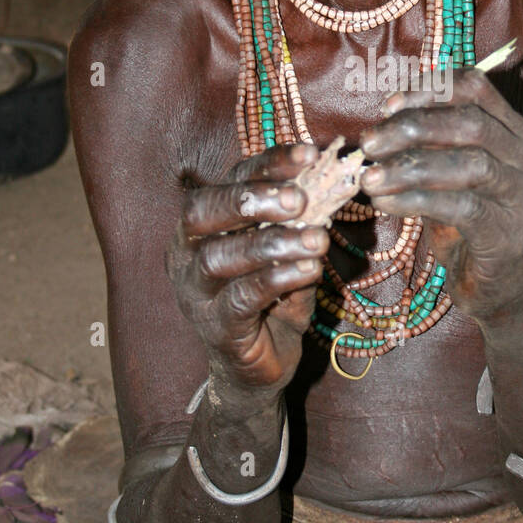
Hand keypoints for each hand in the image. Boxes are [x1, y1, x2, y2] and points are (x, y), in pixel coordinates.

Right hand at [165, 144, 328, 388]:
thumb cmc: (272, 299)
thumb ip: (301, 222)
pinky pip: (240, 298)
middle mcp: (188, 252)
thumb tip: (334, 182)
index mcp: (204, 224)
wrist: (257, 368)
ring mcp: (196, 292)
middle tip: (300, 198)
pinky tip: (308, 269)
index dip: (268, 164)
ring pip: (219, 257)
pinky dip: (276, 279)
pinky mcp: (215, 328)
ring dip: (272, 243)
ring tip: (317, 239)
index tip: (309, 154)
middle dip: (253, 198)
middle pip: (202, 212)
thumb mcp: (289, 253)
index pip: (229, 180)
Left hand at [359, 69, 522, 328]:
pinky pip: (461, 207)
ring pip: (468, 163)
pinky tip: (384, 204)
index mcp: (519, 134)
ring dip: (409, 166)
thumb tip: (382, 123)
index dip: (430, 89)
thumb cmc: (472, 230)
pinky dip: (415, 201)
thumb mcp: (453, 179)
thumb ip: (432, 147)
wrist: (505, 295)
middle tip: (369, 142)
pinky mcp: (511, 235)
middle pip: (471, 122)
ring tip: (368, 177)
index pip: (477, 88)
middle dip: (412, 126)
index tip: (388, 105)